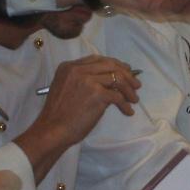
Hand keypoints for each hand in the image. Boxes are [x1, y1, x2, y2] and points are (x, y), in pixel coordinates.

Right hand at [16, 56, 140, 183]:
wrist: (53, 129)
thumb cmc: (60, 114)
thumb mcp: (68, 88)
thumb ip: (85, 80)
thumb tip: (112, 81)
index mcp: (69, 67)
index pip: (98, 59)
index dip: (115, 65)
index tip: (126, 71)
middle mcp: (77, 70)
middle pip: (110, 65)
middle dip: (127, 74)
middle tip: (136, 84)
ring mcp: (87, 81)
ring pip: (118, 79)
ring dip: (130, 90)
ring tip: (134, 100)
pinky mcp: (96, 94)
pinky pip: (118, 96)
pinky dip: (126, 105)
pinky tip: (127, 111)